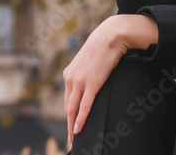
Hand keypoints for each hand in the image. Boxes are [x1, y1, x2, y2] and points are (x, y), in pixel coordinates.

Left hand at [63, 17, 131, 144]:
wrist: (108, 37)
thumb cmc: (101, 49)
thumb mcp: (87, 63)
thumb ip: (84, 75)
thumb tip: (88, 85)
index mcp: (68, 74)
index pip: (67, 99)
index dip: (69, 113)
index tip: (70, 124)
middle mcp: (70, 78)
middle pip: (68, 106)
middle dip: (69, 123)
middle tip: (70, 137)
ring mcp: (79, 81)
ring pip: (73, 109)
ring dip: (73, 125)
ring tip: (74, 137)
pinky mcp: (91, 84)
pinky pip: (84, 106)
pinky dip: (81, 119)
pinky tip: (79, 129)